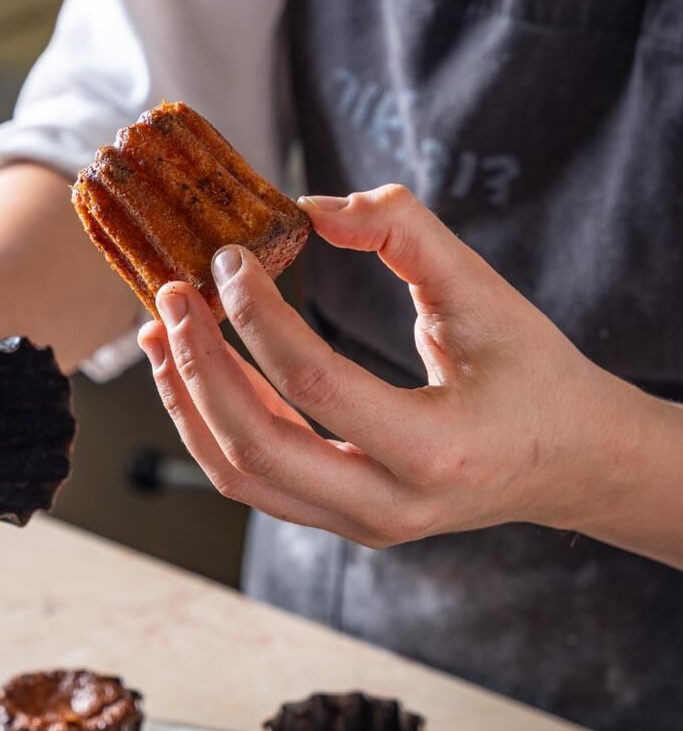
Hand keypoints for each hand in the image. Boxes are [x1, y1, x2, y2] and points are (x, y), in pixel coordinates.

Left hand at [137, 184, 625, 547]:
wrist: (571, 462)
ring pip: (242, 476)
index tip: (227, 258)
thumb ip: (407, 233)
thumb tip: (312, 206)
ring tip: (160, 330)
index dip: (257, 318)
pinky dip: (211, 424)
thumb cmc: (534, 374)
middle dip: (199, 365)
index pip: (313, 384)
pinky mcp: (341, 520)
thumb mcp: (487, 291)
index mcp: (434, 451)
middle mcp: (390, 505)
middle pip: (257, 447)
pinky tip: (190, 368)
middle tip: (171, 295)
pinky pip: (255, 481)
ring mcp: (361, 524)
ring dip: (188, 400)